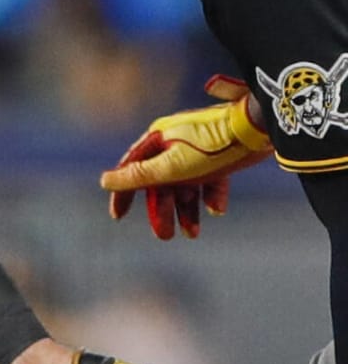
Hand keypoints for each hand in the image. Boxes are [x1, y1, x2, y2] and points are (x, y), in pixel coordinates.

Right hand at [100, 75, 272, 238]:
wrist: (257, 128)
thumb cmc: (212, 145)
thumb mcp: (171, 166)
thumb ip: (139, 175)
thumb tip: (105, 181)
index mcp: (157, 140)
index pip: (132, 169)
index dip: (124, 193)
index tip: (118, 216)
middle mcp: (174, 144)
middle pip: (161, 182)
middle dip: (162, 210)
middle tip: (166, 236)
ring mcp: (198, 150)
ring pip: (185, 185)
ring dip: (187, 210)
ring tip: (192, 234)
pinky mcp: (220, 157)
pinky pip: (210, 181)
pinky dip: (210, 197)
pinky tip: (216, 210)